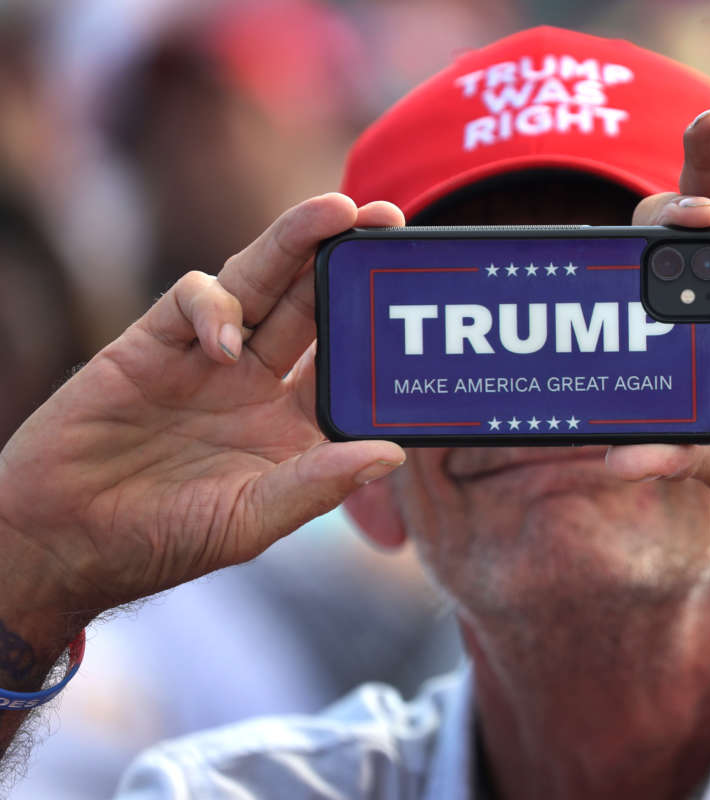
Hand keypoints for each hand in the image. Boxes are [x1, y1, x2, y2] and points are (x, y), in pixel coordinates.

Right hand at [0, 194, 405, 621]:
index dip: (381, 329)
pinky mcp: (152, 342)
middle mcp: (258, 382)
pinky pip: (194, 298)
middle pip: (312, 304)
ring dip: (297, 243)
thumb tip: (391, 454)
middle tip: (388, 217)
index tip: (419, 298)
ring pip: (262, 283)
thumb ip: (316, 484)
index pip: (349, 362)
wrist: (61, 539)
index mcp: (292, 424)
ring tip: (335, 213)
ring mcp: (208, 358)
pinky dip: (215, 305)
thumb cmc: (162, 540)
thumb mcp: (250, 520)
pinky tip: (224, 343)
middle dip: (346, 259)